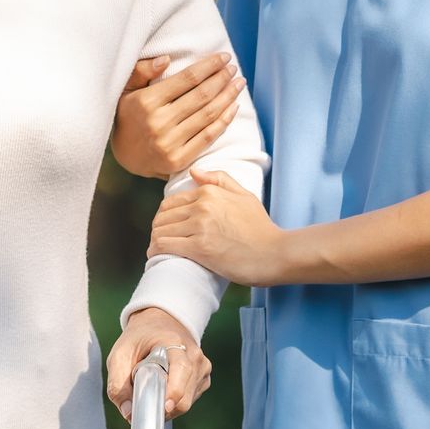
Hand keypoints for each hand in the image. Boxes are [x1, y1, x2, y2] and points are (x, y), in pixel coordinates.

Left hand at [105, 305, 210, 419]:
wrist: (158, 323)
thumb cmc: (138, 339)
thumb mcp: (119, 356)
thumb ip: (118, 386)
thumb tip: (128, 414)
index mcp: (175, 343)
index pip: (182, 370)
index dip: (173, 392)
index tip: (162, 407)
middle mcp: (194, 355)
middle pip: (185, 395)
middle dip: (164, 407)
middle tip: (145, 403)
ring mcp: (202, 367)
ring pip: (188, 401)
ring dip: (168, 404)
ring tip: (154, 388)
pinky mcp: (203, 377)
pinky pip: (191, 400)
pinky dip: (176, 401)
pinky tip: (165, 388)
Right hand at [112, 50, 246, 178]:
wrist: (124, 157)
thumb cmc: (128, 117)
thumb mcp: (126, 90)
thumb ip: (141, 71)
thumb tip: (166, 59)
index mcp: (147, 101)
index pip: (187, 78)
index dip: (209, 66)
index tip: (223, 57)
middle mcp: (159, 122)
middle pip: (201, 95)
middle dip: (221, 78)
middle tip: (233, 68)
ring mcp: (169, 143)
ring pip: (208, 114)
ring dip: (228, 96)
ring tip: (239, 84)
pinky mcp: (178, 160)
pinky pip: (208, 136)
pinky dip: (224, 120)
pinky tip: (234, 106)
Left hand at [149, 168, 290, 286]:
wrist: (274, 253)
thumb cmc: (260, 227)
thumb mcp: (244, 196)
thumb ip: (219, 180)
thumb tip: (193, 172)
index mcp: (209, 192)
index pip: (171, 202)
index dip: (164, 216)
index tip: (165, 228)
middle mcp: (201, 206)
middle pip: (163, 216)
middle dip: (157, 229)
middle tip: (159, 241)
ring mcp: (200, 226)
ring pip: (161, 230)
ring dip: (155, 241)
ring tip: (157, 250)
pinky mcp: (199, 248)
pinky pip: (165, 245)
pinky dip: (155, 251)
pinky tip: (155, 256)